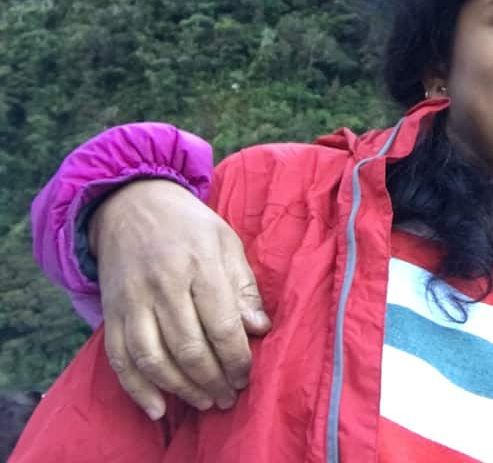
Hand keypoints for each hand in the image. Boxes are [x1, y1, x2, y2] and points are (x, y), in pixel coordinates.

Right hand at [89, 178, 270, 419]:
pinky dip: (137, 389)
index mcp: (200, 264)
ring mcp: (132, 300)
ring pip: (153, 359)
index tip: (247, 376)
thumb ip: (244, 287)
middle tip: (229, 397)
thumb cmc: (190, 226)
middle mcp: (163, 284)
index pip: (221, 325)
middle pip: (188, 348)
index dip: (237, 359)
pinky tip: (159, 407)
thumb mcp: (227, 242)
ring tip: (204, 401)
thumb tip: (260, 329)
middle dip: (213, 380)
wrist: (132, 205)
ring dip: (181, 389)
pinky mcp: (111, 312)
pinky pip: (119, 359)